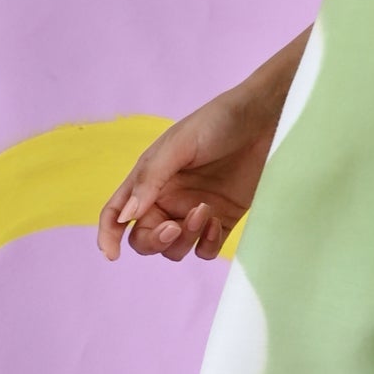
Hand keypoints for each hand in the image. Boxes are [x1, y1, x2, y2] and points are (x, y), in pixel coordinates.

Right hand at [99, 80, 281, 263]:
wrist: (264, 118)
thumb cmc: (217, 122)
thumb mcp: (178, 146)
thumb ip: (150, 180)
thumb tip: (126, 216)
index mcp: (149, 180)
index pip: (117, 213)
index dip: (108, 236)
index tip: (112, 255)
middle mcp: (167, 199)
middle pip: (145, 239)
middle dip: (154, 241)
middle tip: (174, 227)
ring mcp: (194, 212)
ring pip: (175, 249)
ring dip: (185, 239)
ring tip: (204, 210)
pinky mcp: (222, 220)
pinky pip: (204, 250)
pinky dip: (206, 244)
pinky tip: (216, 221)